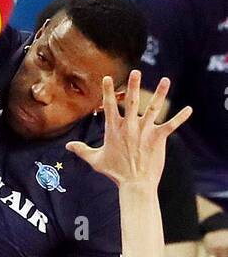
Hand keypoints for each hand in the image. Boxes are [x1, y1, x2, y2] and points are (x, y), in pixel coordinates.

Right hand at [66, 72, 191, 188]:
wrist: (135, 185)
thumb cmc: (115, 173)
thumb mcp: (96, 161)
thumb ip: (82, 150)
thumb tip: (67, 147)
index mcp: (114, 130)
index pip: (110, 107)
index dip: (108, 91)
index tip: (107, 78)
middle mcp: (130, 127)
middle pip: (132, 102)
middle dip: (134, 86)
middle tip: (136, 71)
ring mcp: (145, 132)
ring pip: (153, 108)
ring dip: (160, 93)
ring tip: (166, 80)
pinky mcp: (158, 138)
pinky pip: (171, 124)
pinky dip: (181, 117)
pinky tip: (190, 109)